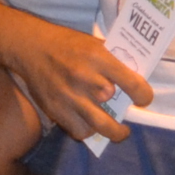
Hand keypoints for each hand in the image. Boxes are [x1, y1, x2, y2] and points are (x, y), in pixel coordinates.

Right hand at [0, 11, 148, 145]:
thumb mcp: (93, 44)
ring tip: (117, 130)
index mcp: (98, 57)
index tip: (143, 99)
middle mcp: (85, 78)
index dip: (144, 96)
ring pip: (101, 126)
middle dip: (124, 112)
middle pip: (115, 106)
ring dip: (113, 131)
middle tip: (127, 114)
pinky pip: (80, 131)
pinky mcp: (56, 110)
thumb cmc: (66, 44)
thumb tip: (133, 81)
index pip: (134, 85)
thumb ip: (112, 62)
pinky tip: (90, 125)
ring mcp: (69, 97)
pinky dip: (88, 131)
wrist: (29, 46)